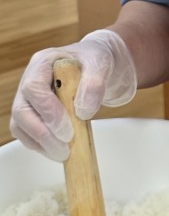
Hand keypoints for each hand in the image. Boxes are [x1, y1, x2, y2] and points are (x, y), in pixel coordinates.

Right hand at [10, 29, 136, 161]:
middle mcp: (29, 80)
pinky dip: (41, 146)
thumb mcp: (101, 64)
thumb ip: (94, 83)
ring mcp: (29, 99)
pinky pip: (27, 134)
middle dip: (42, 134)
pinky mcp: (33, 114)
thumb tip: (82, 111)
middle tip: (65, 150)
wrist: (96, 69)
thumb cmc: (96, 61)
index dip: (48, 112)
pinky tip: (59, 150)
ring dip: (40, 144)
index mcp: (43, 63)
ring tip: (64, 154)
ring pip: (20, 125)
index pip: (34, 88)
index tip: (68, 131)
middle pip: (21, 111)